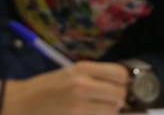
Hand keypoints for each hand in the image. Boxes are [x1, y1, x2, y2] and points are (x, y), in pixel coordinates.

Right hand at [3, 61, 128, 114]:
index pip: (121, 73)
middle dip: (119, 99)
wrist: (22, 102)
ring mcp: (77, 105)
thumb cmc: (49, 87)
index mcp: (84, 68)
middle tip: (112, 101)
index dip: (125, 81)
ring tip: (99, 108)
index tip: (122, 86)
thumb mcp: (73, 72)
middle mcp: (82, 85)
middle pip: (119, 94)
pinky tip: (90, 114)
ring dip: (109, 111)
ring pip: (111, 111)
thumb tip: (124, 83)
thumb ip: (98, 75)